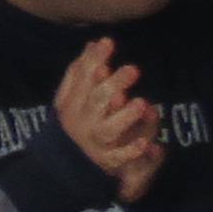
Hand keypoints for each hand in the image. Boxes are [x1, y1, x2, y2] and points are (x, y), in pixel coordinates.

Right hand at [59, 37, 164, 202]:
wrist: (65, 169)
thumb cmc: (77, 124)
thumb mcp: (74, 98)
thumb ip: (82, 72)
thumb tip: (95, 43)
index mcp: (72, 104)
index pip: (81, 79)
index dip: (93, 61)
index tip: (107, 43)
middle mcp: (83, 122)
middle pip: (96, 102)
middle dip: (113, 85)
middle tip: (133, 69)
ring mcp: (96, 142)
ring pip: (108, 129)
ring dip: (124, 117)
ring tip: (142, 104)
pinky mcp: (109, 161)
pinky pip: (120, 158)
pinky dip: (132, 152)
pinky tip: (147, 144)